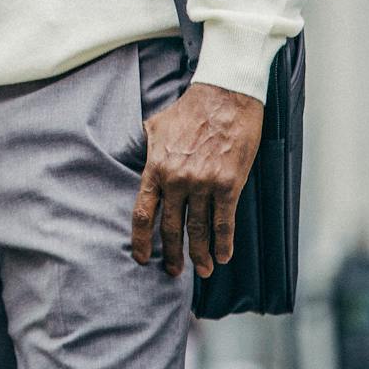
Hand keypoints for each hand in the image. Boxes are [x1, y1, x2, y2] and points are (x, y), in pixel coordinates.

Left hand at [129, 81, 262, 278]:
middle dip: (171, 254)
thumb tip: (141, 156)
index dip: (141, 240)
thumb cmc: (190, 110)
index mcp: (156, 168)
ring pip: (199, 229)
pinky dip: (224, 242)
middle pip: (171, 228)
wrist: (224, 97)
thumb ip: (148, 148)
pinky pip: (224, 222)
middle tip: (172, 271)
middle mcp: (177, 180)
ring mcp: (203, 184)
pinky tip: (223, 256)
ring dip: (200, 254)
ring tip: (202, 270)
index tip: (141, 258)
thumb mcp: (157, 126)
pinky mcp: (228, 184)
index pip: (143, 213)